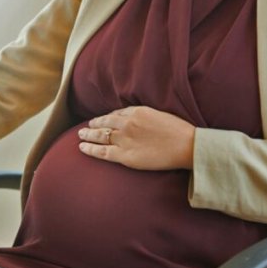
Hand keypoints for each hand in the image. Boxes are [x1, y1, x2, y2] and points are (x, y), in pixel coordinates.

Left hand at [77, 106, 195, 169]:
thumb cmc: (179, 131)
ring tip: (80, 135)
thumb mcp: (160, 114)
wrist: (186, 145)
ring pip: (100, 135)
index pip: (116, 113)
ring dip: (88, 135)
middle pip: (104, 123)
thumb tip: (135, 117)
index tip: (103, 120)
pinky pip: (102, 151)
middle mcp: (127, 123)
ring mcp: (124, 139)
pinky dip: (90, 149)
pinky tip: (81, 147)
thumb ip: (145, 115)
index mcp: (137, 112)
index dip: (108, 118)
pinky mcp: (124, 155)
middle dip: (94, 124)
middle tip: (85, 127)